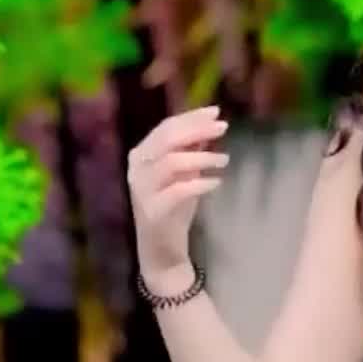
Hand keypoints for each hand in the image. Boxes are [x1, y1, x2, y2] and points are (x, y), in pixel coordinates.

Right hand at [126, 105, 229, 273]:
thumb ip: (190, 150)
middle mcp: (137, 169)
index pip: (166, 127)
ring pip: (172, 161)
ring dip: (203, 157)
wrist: (161, 249)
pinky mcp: (154, 210)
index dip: (191, 117)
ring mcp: (143, 189)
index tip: (216, 112)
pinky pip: (179, 190)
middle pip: (168, 139)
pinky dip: (201, 183)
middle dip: (198, 130)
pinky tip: (217, 182)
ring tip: (224, 160)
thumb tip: (208, 125)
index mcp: (141, 155)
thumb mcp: (183, 173)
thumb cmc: (173, 207)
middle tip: (223, 128)